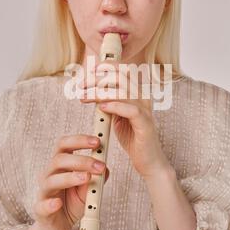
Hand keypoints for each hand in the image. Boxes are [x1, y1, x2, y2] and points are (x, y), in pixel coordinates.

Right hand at [33, 134, 108, 229]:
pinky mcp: (41, 211)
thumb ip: (96, 179)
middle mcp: (49, 175)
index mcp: (60, 166)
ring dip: (71, 177)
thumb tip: (105, 168)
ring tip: (87, 178)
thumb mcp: (88, 190)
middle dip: (82, 160)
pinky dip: (50, 204)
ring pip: (52, 180)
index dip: (80, 140)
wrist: (57, 228)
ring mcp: (44, 192)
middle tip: (99, 165)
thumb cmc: (71, 204)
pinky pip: (42, 205)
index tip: (97, 141)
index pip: (65, 145)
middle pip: (59, 159)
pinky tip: (58, 203)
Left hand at [79, 61, 169, 178]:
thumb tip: (94, 94)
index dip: (106, 68)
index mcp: (136, 94)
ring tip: (84, 97)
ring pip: (123, 92)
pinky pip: (132, 110)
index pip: (121, 73)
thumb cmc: (133, 139)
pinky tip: (102, 107)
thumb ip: (109, 104)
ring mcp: (145, 110)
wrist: (148, 161)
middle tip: (81, 86)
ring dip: (100, 92)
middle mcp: (142, 98)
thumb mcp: (117, 118)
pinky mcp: (145, 124)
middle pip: (121, 77)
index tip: (88, 73)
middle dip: (98, 79)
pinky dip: (116, 106)